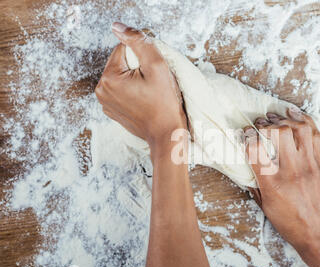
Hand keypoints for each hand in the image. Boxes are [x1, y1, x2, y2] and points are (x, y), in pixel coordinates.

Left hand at [95, 22, 186, 152]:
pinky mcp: (113, 111)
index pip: (125, 49)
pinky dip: (134, 92)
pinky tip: (145, 101)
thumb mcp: (156, 66)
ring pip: (123, 77)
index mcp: (108, 78)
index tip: (153, 73)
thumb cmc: (164, 104)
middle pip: (122, 63)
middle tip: (153, 84)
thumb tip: (118, 27)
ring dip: (136, 79)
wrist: (167, 135)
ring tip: (149, 93)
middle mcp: (101, 90)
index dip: (143, 56)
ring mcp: (106, 103)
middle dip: (138, 68)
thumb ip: (138, 42)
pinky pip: (123, 91)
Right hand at [244, 107, 319, 258]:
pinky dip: (306, 121)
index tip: (244, 133)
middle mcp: (291, 171)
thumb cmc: (292, 225)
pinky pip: (316, 135)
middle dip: (266, 123)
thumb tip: (248, 166)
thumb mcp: (265, 207)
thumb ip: (256, 184)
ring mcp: (309, 165)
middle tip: (260, 123)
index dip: (247, 136)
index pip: (255, 149)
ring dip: (285, 119)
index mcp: (272, 184)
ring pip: (299, 129)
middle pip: (279, 133)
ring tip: (276, 118)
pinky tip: (296, 116)